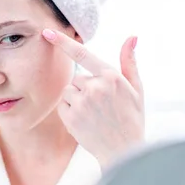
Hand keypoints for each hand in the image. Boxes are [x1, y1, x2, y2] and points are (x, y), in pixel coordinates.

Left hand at [42, 28, 144, 168]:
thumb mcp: (136, 89)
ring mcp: (83, 102)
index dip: (63, 42)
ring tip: (94, 115)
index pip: (83, 54)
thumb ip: (129, 62)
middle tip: (101, 107)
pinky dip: (70, 112)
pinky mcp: (72, 117)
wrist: (124, 151)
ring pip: (68, 91)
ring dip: (76, 100)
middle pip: (76, 78)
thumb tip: (132, 37)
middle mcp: (96, 87)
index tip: (47, 32)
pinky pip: (62, 105)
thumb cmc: (131, 119)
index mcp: (112, 77)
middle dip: (84, 89)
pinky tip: (85, 121)